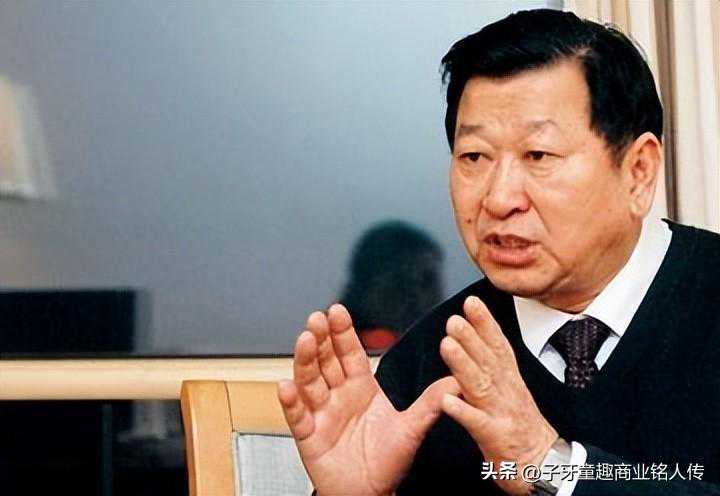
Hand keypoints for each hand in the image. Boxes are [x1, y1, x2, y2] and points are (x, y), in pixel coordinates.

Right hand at [278, 304, 458, 495]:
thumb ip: (430, 402)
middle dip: (321, 339)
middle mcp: (339, 396)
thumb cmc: (388, 463)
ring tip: (304, 340)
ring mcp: (322, 414)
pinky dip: (291, 401)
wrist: (370, 494)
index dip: (343, 333)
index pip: (350, 354)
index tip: (337, 311)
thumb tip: (457, 379)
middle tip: (317, 318)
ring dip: (305, 360)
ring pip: (310, 382)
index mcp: (362, 387)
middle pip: (326, 361)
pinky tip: (286, 385)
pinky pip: (298, 417)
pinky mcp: (309, 436)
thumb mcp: (412, 428)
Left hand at [439, 296, 557, 494]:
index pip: (498, 346)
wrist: (546, 467)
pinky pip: (477, 423)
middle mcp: (507, 392)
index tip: (472, 302)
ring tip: (446, 344)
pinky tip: (446, 401)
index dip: (486, 323)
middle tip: (454, 318)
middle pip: (488, 360)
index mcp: (509, 380)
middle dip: (471, 337)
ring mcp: (501, 414)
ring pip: (480, 385)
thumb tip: (470, 340)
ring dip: (463, 363)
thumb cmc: (521, 429)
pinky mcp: (496, 438)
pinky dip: (463, 411)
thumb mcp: (509, 392)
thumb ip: (491, 367)